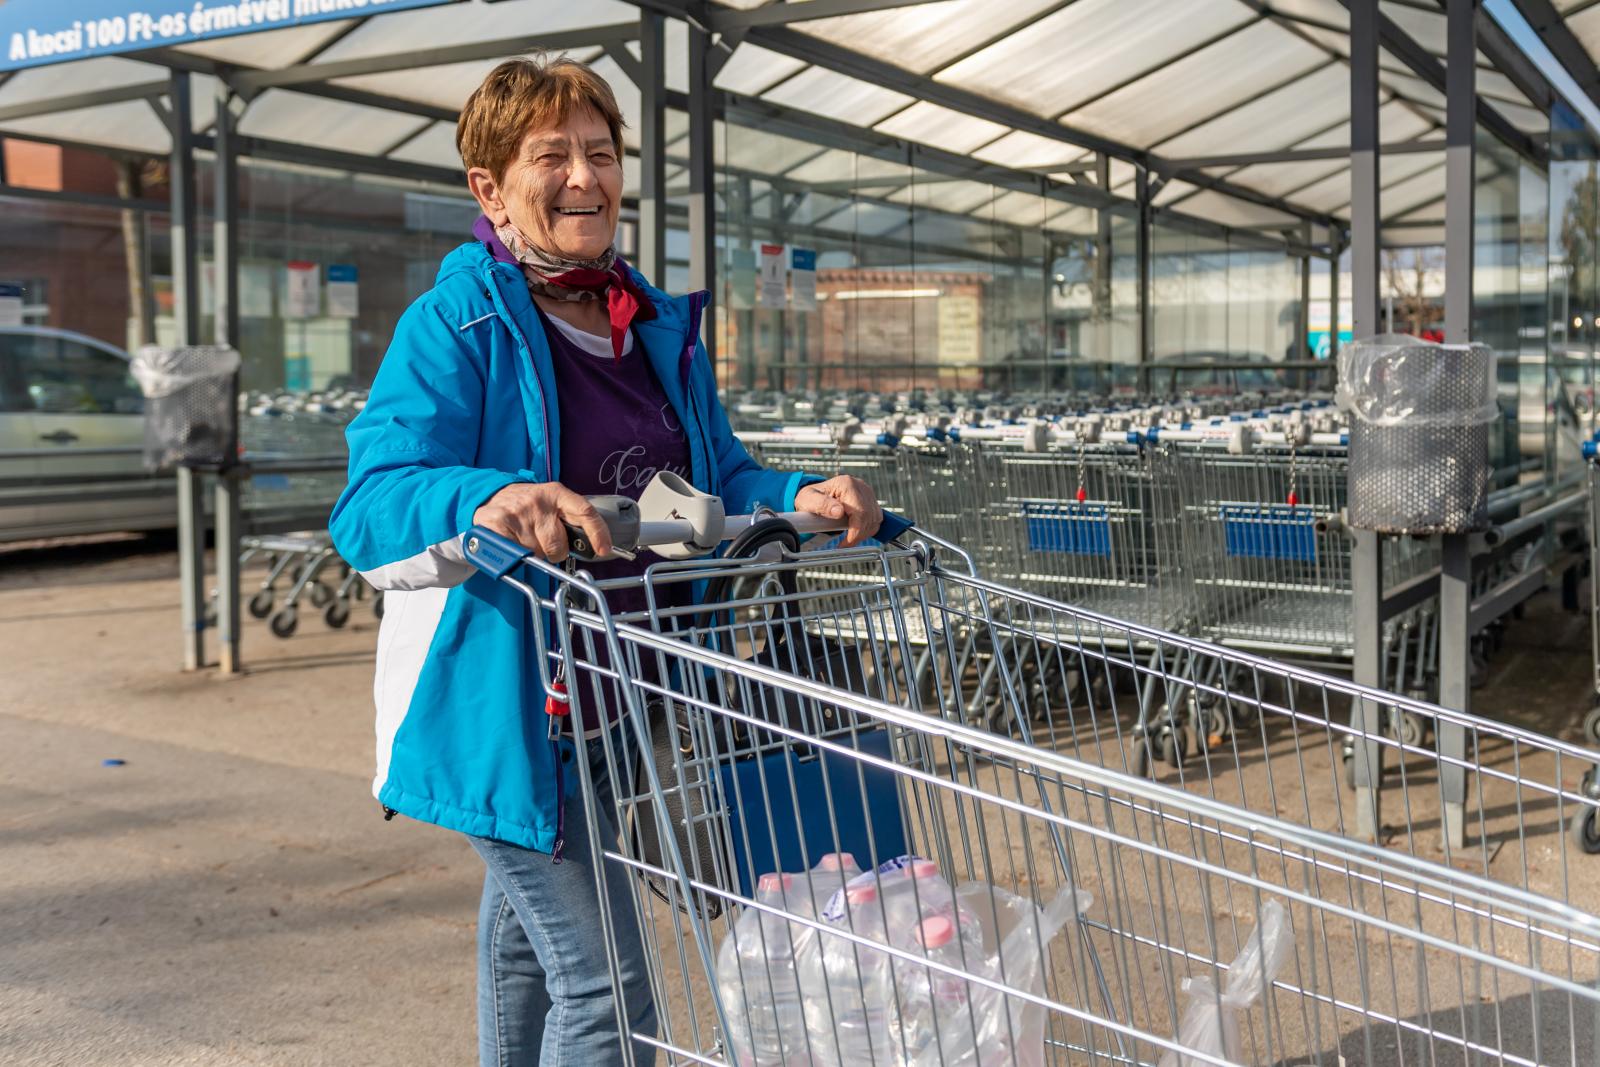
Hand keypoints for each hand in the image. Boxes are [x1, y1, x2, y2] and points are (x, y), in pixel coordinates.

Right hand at [473, 482, 611, 562]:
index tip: (603, 550)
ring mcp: (518, 512)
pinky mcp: (498, 523)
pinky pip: (516, 554)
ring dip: (533, 552)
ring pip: (536, 553)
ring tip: (525, 536)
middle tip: (544, 541)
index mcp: (557, 493)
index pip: (585, 511)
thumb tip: (594, 547)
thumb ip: (570, 519)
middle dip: (555, 551)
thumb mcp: (551, 503)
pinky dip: (515, 553)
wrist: (490, 494)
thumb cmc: (528, 505)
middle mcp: (539, 501)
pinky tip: (512, 540)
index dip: (598, 533)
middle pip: (559, 545)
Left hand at [794, 475, 882, 547]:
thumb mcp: (808, 500)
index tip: (846, 542)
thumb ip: (822, 505)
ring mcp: (867, 492)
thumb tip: (839, 511)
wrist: (815, 496)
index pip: (860, 511)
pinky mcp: (870, 499)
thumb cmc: (810, 498)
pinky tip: (856, 532)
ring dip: (864, 533)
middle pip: (869, 516)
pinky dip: (868, 529)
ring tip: (849, 538)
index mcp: (846, 484)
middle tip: (846, 543)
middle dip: (859, 534)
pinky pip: (876, 518)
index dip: (856, 530)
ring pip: (875, 518)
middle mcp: (860, 486)